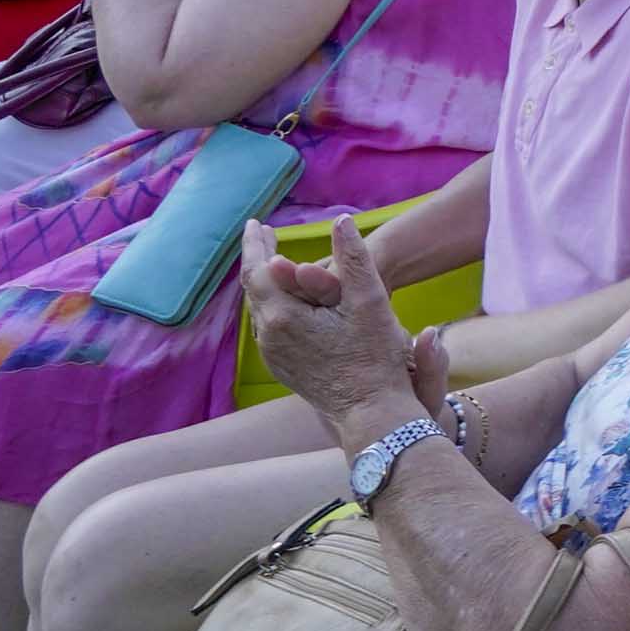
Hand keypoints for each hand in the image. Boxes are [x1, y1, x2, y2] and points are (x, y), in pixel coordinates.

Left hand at [241, 213, 438, 430]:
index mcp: (283, 316)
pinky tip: (285, 298)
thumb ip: (354, 257)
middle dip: (258, 258)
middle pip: (255, 288)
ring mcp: (273, 354)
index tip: (256, 223)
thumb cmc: (375, 354)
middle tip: (263, 234)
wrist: (370, 409)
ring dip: (265, 281)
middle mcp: (269, 336)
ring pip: (260, 308)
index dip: (255, 244)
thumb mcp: (370, 300)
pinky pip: (268, 325)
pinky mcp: (282, 366)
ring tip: (274, 261)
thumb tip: (341, 220)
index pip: (258, 270)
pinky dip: (272, 302)